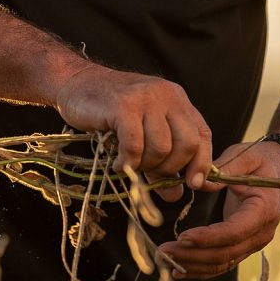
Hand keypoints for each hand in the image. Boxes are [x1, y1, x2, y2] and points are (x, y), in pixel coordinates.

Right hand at [53, 65, 211, 201]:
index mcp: (178, 101)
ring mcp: (146, 99)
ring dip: (146, 166)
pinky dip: (128, 162)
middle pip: (187, 144)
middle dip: (171, 168)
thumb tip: (174, 195)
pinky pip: (135, 145)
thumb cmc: (108, 112)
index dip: (202, 164)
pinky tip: (118, 165)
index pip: (203, 136)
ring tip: (130, 165)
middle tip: (150, 174)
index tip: (192, 184)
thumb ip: (161, 163)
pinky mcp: (124, 106)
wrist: (76, 84)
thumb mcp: (142, 134)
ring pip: (161, 147)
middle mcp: (167, 96)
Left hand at [157, 140, 279, 278]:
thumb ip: (224, 168)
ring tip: (164, 260)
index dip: (207, 238)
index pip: (234, 232)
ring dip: (191, 265)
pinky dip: (199, 269)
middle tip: (162, 251)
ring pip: (221, 263)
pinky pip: (222, 264)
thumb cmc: (260, 160)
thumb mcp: (245, 157)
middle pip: (225, 253)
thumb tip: (197, 182)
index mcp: (264, 210)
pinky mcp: (244, 247)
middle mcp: (262, 233)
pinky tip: (177, 271)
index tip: (181, 237)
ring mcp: (253, 243)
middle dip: (192, 255)